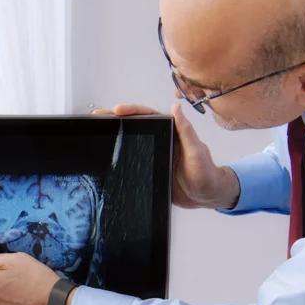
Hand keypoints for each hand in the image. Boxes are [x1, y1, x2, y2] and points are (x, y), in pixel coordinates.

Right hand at [92, 103, 239, 208]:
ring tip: (96, 131)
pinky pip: (134, 160)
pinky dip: (120, 156)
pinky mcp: (152, 168)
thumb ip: (186, 131)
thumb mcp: (197, 152)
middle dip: (116, 120)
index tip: (117, 110)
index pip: (149, 116)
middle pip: (136, 126)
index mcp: (172, 132)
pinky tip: (107, 155)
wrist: (208, 196)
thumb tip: (176, 108)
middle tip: (97, 116)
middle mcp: (162, 140)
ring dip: (116, 135)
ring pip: (132, 141)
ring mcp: (155, 154)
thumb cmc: (207, 174)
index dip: (132, 111)